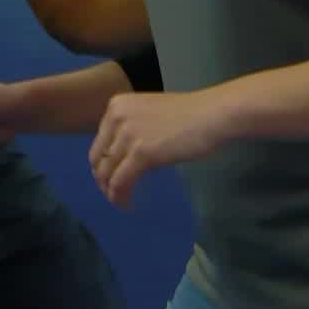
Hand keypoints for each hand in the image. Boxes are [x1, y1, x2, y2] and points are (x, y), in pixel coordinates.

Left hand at [89, 90, 229, 208]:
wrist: (210, 115)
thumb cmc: (189, 115)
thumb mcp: (149, 114)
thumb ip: (132, 129)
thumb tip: (123, 157)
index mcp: (116, 105)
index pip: (99, 142)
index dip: (102, 164)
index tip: (112, 177)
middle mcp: (116, 117)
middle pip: (98, 158)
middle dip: (103, 180)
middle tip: (114, 193)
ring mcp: (127, 134)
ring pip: (107, 173)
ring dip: (112, 192)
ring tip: (122, 202)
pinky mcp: (140, 153)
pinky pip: (120, 182)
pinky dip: (120, 196)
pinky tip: (128, 204)